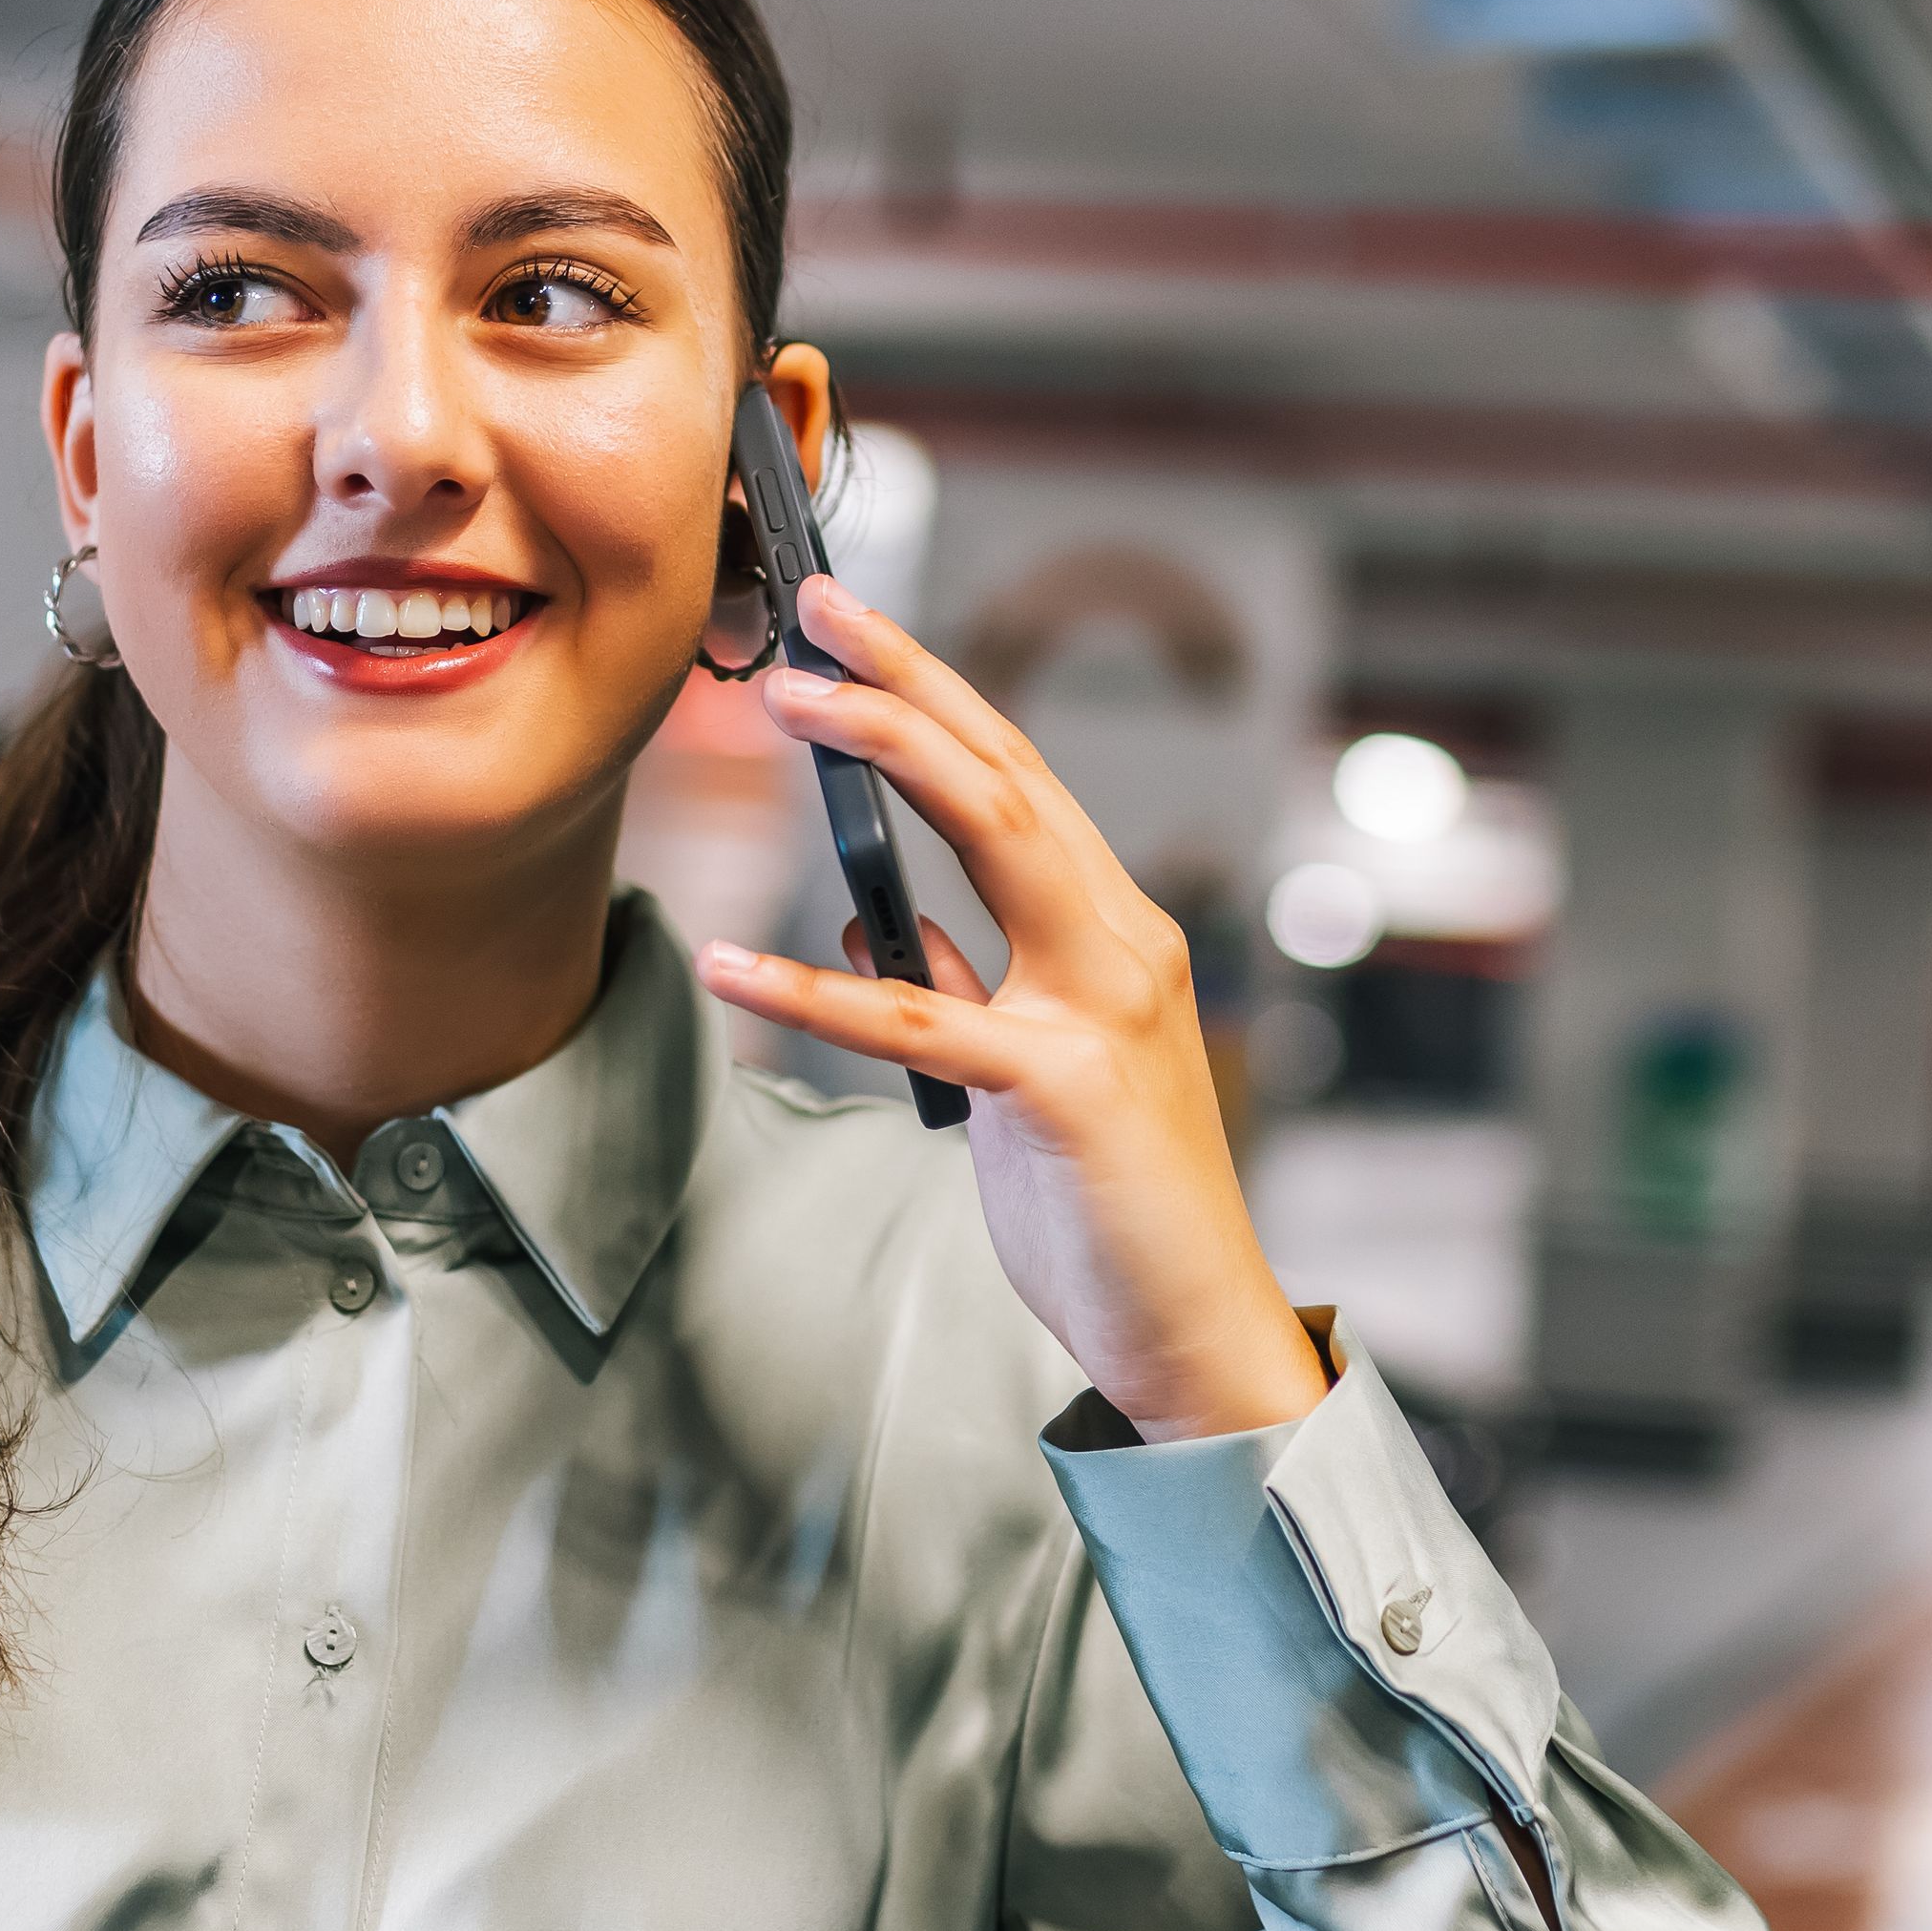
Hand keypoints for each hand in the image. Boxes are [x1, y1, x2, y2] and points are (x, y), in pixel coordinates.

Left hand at [692, 573, 1331, 1443]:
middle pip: (1009, 773)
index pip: (1020, 781)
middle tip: (817, 606)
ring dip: (882, 757)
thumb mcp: (1034, 1073)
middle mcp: (1122, 946)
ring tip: (784, 706)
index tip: (853, 627)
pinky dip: (815, 986)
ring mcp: (1100, 1009)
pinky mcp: (1059, 1089)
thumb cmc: (1115, 1203)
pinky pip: (919, 1018)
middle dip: (910, 678)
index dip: (937, 693)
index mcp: (1114, 935)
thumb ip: (971, 987)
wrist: (1194, 1324)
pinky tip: (736, 960)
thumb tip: (878, 925)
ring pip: (993, 840)